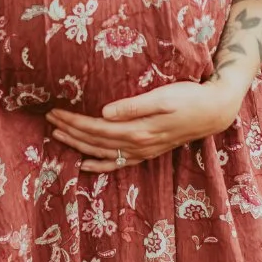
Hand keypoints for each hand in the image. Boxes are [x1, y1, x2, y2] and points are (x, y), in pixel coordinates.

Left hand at [46, 78, 245, 173]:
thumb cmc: (187, 96)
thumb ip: (133, 105)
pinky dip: (100, 165)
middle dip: (70, 130)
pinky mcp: (149, 151)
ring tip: (58, 135)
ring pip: (103, 152)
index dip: (74, 121)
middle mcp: (138, 144)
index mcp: (137, 129)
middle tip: (49, 119)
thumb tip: (103, 112)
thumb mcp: (162, 96)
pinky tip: (86, 165)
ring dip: (79, 145)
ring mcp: (143, 151)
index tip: (55, 111)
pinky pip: (119, 163)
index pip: (96, 127)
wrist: (213, 111)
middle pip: (95, 140)